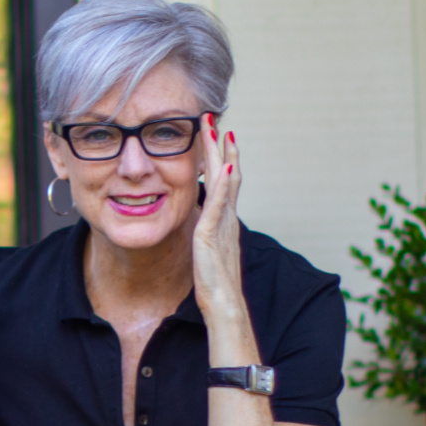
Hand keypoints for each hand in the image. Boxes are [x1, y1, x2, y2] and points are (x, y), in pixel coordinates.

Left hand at [192, 115, 242, 325]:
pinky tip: (225, 166)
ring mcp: (223, 225)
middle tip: (213, 119)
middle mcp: (227, 219)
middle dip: (220, 146)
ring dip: (222, 154)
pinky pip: (220, 205)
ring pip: (226, 182)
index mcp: (223, 222)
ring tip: (219, 130)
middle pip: (227, 174)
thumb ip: (204, 235)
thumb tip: (197, 224)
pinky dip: (223, 184)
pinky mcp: (213, 235)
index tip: (215, 135)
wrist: (223, 306)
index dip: (220, 158)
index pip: (223, 182)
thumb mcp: (205, 252)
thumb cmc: (215, 285)